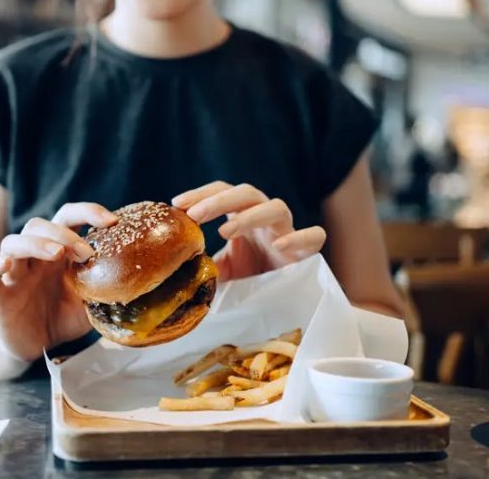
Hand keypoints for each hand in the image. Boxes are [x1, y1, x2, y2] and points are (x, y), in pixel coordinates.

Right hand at [0, 203, 116, 361]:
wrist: (39, 346)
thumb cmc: (64, 317)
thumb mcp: (93, 301)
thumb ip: (108, 287)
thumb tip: (142, 284)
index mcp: (60, 252)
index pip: (68, 217)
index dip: (87, 211)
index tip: (111, 221)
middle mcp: (35, 257)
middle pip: (39, 225)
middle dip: (65, 234)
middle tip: (87, 253)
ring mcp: (14, 273)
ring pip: (12, 243)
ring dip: (35, 243)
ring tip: (56, 254)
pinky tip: (3, 266)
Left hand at [173, 182, 325, 280]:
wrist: (282, 298)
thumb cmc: (250, 276)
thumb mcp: (221, 269)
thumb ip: (203, 265)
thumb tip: (174, 272)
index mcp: (243, 214)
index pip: (222, 191)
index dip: (201, 194)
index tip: (177, 204)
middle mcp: (265, 216)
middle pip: (246, 193)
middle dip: (218, 201)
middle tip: (194, 215)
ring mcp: (287, 230)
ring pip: (275, 207)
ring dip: (249, 216)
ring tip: (224, 232)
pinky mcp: (307, 250)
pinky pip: (313, 235)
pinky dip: (298, 237)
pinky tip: (278, 245)